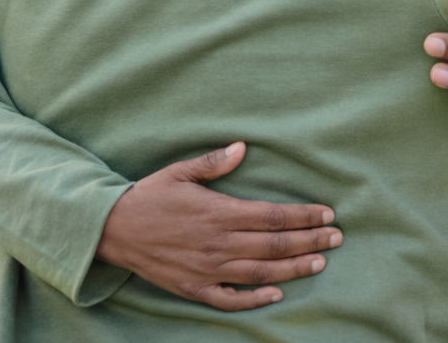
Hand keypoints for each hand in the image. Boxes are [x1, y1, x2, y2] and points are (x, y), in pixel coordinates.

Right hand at [95, 142, 342, 311]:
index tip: (327, 215)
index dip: (304, 216)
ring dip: (293, 268)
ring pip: (259, 272)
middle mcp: (217, 243)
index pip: (273, 216)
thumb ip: (214, 163)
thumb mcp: (180, 172)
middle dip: (310, 241)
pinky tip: (277, 294)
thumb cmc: (149, 196)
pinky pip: (229, 299)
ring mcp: (206, 269)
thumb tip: (243, 147)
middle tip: (337, 239)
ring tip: (320, 263)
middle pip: (274, 244)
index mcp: (218, 212)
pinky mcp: (193, 288)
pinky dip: (254, 299)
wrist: (110, 229)